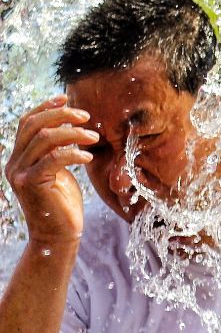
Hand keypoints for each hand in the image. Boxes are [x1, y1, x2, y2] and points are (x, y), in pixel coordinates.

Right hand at [4, 97, 96, 245]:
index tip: (66, 98)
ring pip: (44, 138)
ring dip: (73, 133)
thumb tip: (70, 126)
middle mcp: (14, 163)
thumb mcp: (59, 171)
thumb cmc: (63, 203)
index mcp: (19, 157)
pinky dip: (73, 153)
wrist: (58, 235)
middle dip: (62, 115)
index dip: (45, 107)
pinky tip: (88, 157)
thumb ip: (57, 150)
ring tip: (94, 137)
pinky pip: (53, 159)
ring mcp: (19, 173)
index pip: (27, 122)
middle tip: (86, 116)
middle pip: (33, 125)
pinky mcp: (30, 184)